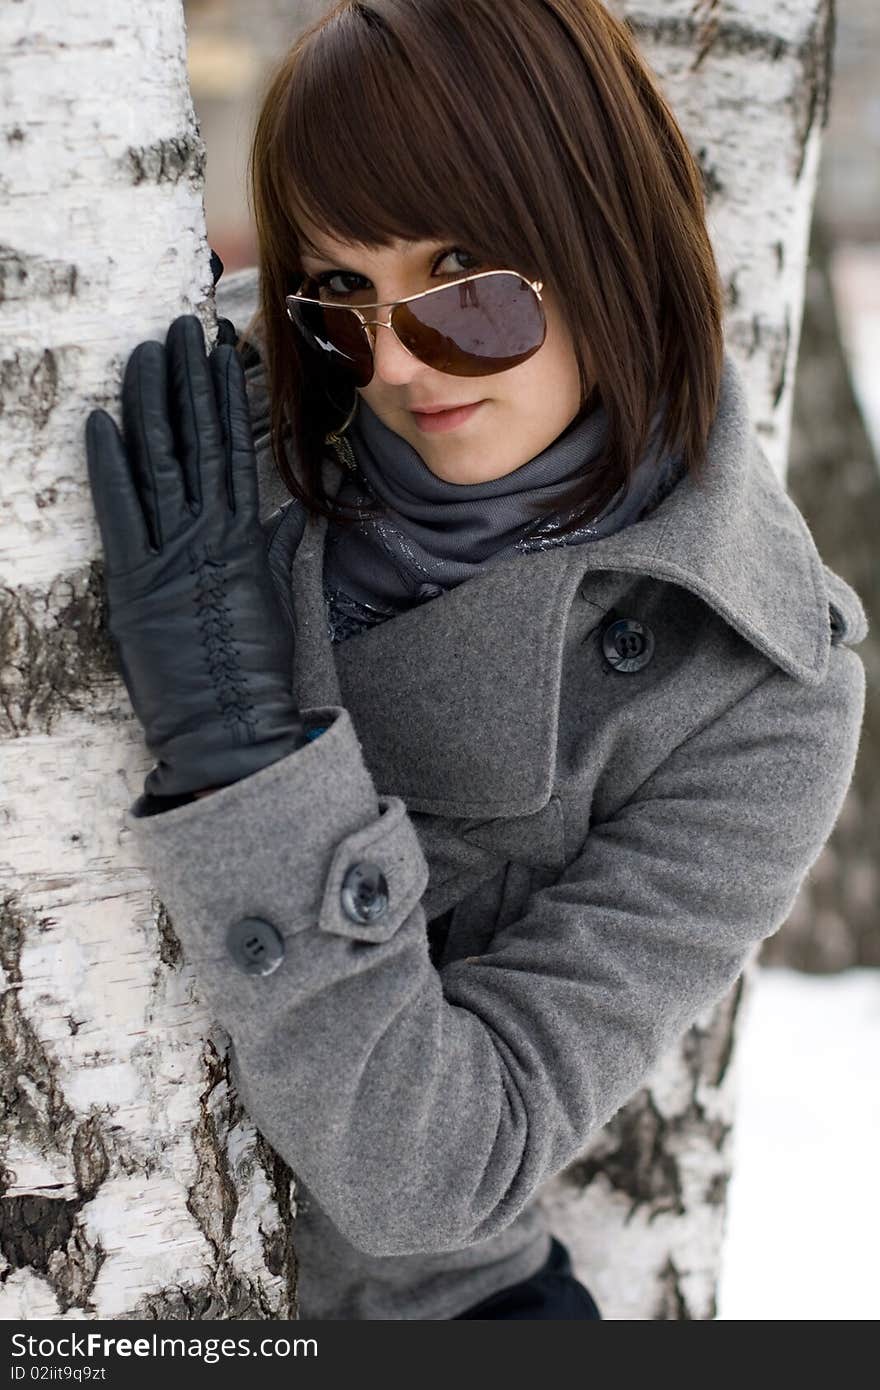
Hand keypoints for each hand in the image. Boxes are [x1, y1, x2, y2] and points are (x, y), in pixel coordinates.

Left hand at [86, 314, 307, 803]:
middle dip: (188, 382)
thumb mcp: (275, 602)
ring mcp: (173, 557)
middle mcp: (210, 536)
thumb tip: (292, 514)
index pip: (232, 451)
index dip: (223, 398)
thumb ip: (278, 551)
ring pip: (163, 464)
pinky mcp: (136, 585)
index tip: (218, 354)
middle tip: (181, 329)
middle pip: (198, 444)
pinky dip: (111, 468)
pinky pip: (121, 515)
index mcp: (243, 538)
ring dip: (153, 405)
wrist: (232, 726)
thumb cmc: (254, 671)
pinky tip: (103, 421)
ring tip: (147, 353)